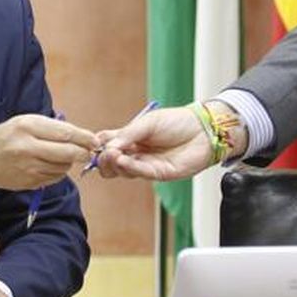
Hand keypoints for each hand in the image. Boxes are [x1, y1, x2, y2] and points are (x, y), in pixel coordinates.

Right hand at [0, 114, 97, 197]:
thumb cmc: (6, 137)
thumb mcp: (24, 122)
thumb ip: (51, 128)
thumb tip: (81, 136)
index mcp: (27, 127)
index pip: (65, 133)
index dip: (84, 138)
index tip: (95, 140)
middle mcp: (27, 147)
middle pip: (68, 152)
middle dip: (83, 153)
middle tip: (88, 152)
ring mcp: (28, 167)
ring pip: (63, 167)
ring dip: (69, 163)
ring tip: (62, 156)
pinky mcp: (29, 182)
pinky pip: (55, 178)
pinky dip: (59, 172)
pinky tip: (50, 165)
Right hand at [93, 106, 215, 180]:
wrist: (202, 130)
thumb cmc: (177, 122)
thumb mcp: (147, 122)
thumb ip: (127, 134)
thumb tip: (107, 147)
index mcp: (130, 138)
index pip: (106, 144)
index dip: (97, 146)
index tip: (93, 144)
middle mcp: (135, 153)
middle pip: (110, 163)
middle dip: (104, 160)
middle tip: (106, 153)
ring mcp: (146, 165)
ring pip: (122, 171)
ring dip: (115, 164)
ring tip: (114, 155)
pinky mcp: (158, 174)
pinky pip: (140, 173)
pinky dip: (130, 168)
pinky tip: (123, 160)